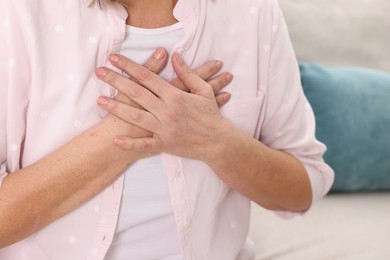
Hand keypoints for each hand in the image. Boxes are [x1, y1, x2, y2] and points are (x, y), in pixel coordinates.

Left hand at [96, 52, 232, 160]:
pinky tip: (116, 140)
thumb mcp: (203, 90)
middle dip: (116, 81)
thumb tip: (175, 56)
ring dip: (117, 109)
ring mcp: (164, 129)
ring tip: (99, 100)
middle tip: (99, 72)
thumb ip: (188, 73)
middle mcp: (167, 111)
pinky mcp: (164, 144)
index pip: (147, 77)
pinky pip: (144, 145)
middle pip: (137, 93)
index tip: (114, 59)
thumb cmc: (211, 115)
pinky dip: (130, 144)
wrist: (218, 142)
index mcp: (175, 96)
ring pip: (136, 117)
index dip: (129, 66)